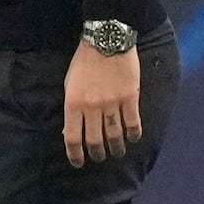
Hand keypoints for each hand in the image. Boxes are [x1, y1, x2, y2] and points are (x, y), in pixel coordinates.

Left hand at [63, 41, 141, 167]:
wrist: (106, 40)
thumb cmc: (84, 61)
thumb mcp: (69, 84)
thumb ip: (72, 108)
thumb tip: (71, 131)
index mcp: (73, 103)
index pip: (72, 137)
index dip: (75, 154)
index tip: (78, 163)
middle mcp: (92, 107)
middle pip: (95, 140)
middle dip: (97, 153)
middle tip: (100, 157)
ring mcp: (112, 103)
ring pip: (114, 135)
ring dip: (116, 148)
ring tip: (117, 152)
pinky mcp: (130, 98)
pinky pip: (132, 123)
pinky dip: (133, 134)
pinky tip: (132, 139)